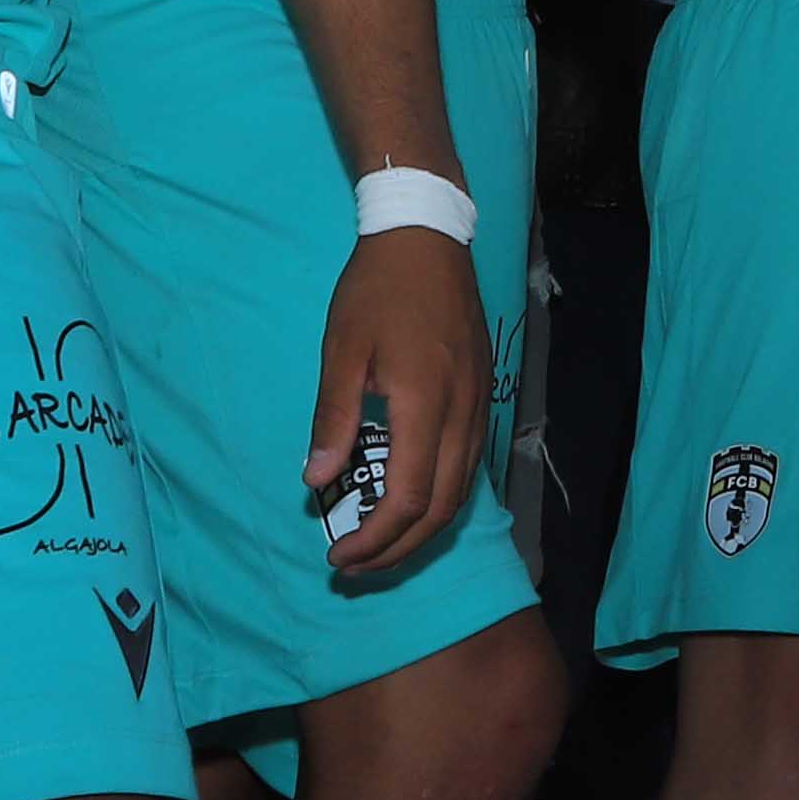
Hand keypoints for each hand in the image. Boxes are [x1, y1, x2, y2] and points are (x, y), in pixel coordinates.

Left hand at [304, 226, 490, 573]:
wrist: (426, 235)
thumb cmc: (376, 290)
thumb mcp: (341, 352)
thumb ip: (333, 419)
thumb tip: (316, 481)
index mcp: (425, 405)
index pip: (408, 499)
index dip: (375, 540)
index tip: (338, 556)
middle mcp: (462, 413)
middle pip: (441, 508)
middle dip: (399, 547)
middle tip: (355, 564)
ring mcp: (479, 402)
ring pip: (461, 491)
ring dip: (422, 528)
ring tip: (381, 542)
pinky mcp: (482, 392)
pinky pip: (469, 465)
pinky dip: (441, 497)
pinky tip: (412, 498)